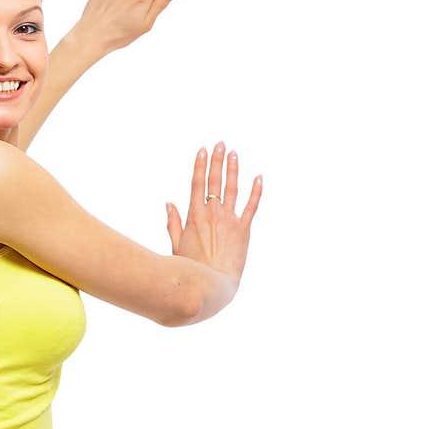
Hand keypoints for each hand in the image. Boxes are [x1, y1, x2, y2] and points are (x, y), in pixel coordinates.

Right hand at [166, 142, 262, 285]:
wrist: (211, 285)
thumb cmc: (191, 269)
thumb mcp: (176, 245)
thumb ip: (173, 223)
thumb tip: (169, 203)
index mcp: (194, 216)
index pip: (197, 183)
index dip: (200, 165)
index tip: (202, 150)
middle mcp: (212, 214)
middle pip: (215, 181)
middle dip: (217, 161)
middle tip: (220, 144)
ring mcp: (229, 221)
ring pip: (232, 189)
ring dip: (233, 169)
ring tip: (234, 153)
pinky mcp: (244, 230)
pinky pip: (251, 206)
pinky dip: (256, 191)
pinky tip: (258, 178)